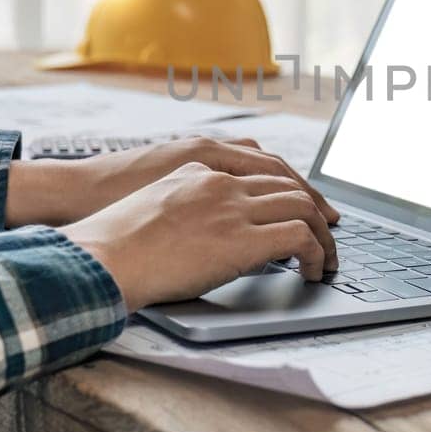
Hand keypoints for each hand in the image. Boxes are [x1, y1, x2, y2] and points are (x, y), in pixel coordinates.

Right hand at [59, 162, 336, 309]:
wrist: (100, 251)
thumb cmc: (110, 234)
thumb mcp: (150, 198)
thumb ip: (183, 199)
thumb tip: (200, 223)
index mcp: (198, 163)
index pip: (262, 162)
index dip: (289, 183)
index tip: (303, 199)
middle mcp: (221, 179)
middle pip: (288, 181)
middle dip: (314, 205)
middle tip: (330, 227)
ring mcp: (232, 207)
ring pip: (301, 206)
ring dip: (321, 232)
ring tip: (326, 255)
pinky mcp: (241, 239)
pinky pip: (298, 238)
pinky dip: (315, 252)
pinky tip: (313, 269)